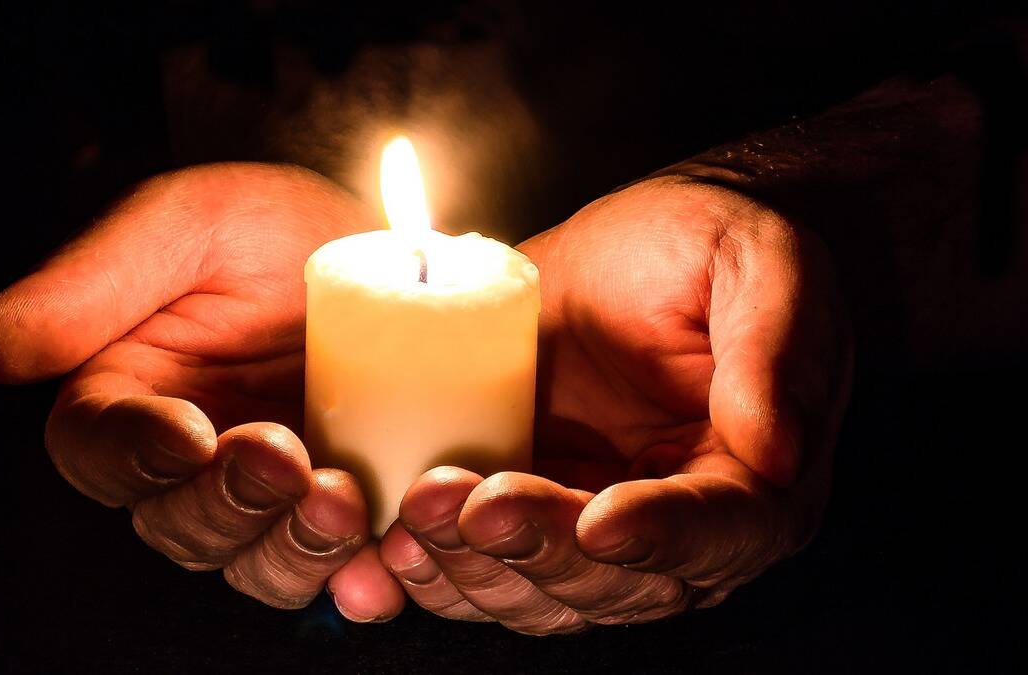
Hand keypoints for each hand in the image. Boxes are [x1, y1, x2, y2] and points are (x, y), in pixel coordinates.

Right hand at [0, 164, 404, 621]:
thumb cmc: (273, 228)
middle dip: (227, 503)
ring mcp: (268, 495)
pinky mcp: (341, 511)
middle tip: (282, 456)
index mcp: (129, 395)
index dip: (135, 454)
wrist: (391, 251)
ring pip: (252, 562)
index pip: (98, 450)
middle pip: (177, 523)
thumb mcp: (187, 224)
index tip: (189, 434)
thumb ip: (92, 281)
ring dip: (290, 547)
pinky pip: (337, 571)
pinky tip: (383, 558)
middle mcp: (189, 462)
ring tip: (341, 499)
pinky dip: (357, 578)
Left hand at [379, 176, 851, 633]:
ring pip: (541, 592)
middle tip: (475, 503)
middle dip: (540, 550)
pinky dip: (441, 567)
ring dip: (476, 567)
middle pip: (616, 582)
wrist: (637, 246)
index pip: (719, 535)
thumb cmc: (709, 246)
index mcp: (754, 482)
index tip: (599, 521)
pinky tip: (396, 539)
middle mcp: (677, 530)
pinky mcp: (526, 511)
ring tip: (419, 513)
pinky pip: (485, 568)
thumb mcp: (762, 263)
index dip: (659, 537)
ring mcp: (592, 529)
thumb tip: (774, 451)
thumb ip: (774, 346)